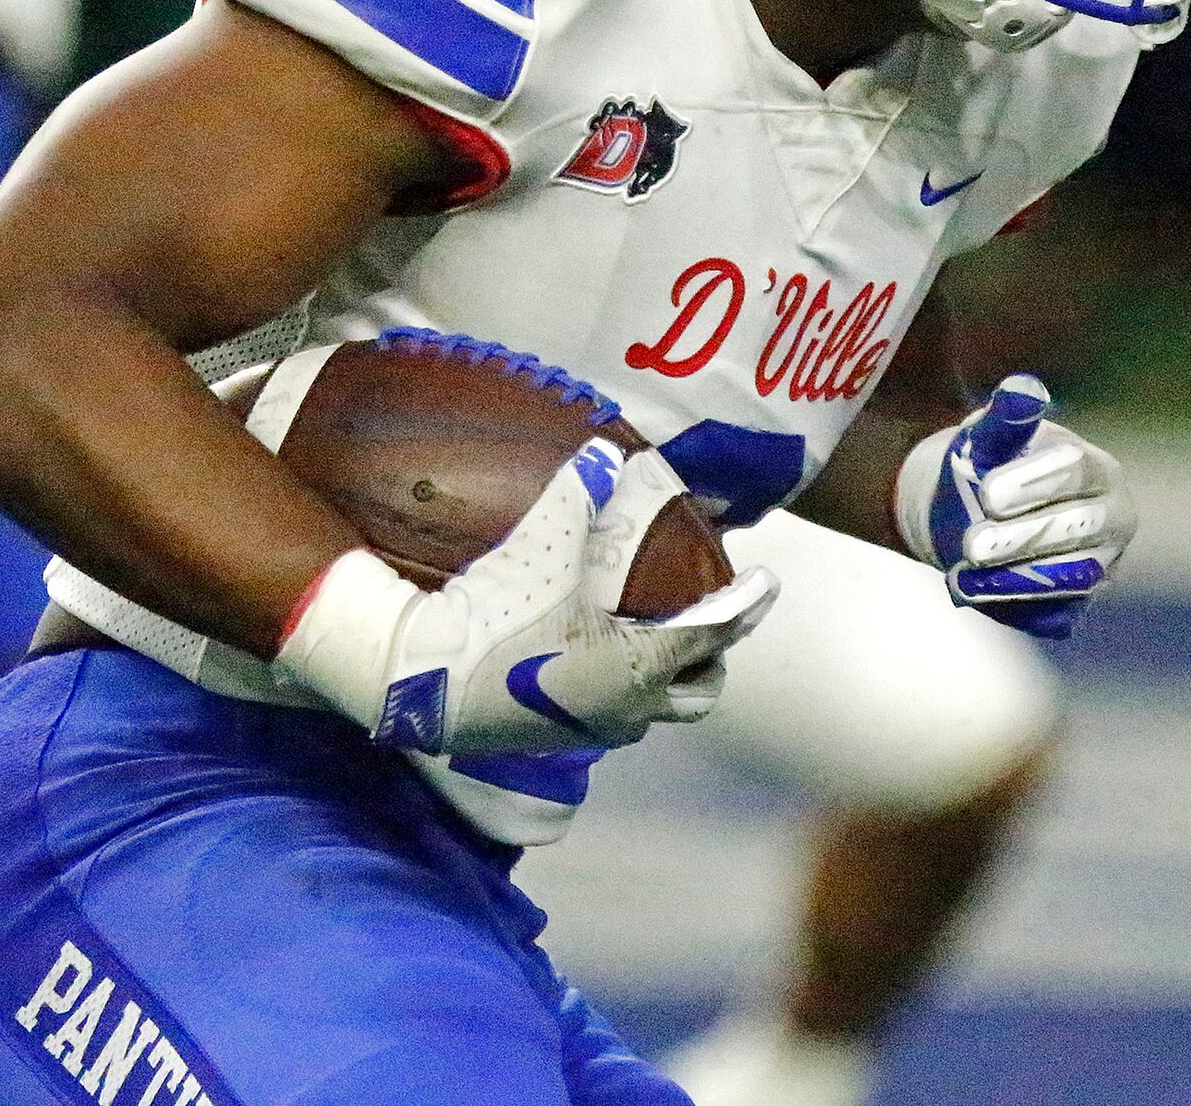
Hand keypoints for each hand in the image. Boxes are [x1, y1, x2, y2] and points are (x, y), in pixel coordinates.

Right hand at [275, 439, 779, 754]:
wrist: (423, 680)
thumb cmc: (498, 615)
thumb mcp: (544, 542)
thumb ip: (582, 493)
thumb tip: (604, 453)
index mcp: (642, 665)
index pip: (714, 631)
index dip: (744, 604)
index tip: (767, 581)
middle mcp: (629, 707)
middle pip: (700, 690)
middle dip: (712, 654)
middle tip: (709, 614)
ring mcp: (593, 730)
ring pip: (656, 709)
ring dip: (667, 675)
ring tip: (656, 631)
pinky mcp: (555, 738)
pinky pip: (614, 714)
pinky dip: (625, 686)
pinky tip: (598, 652)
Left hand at [893, 376, 1134, 637]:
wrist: (976, 511)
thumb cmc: (992, 464)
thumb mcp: (991, 438)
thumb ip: (1006, 419)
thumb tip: (1022, 390)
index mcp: (1099, 470)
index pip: (1077, 472)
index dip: (1033, 482)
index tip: (986, 494)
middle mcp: (1113, 520)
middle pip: (1079, 528)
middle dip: (1022, 537)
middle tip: (970, 543)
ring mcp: (1100, 567)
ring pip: (1070, 578)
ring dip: (1014, 580)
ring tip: (960, 577)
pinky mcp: (1075, 605)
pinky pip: (1054, 613)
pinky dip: (1013, 607)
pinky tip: (970, 594)